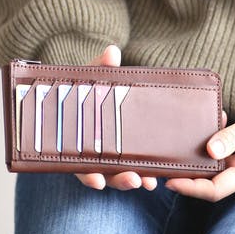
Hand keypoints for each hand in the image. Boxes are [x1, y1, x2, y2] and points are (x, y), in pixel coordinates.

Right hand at [75, 44, 159, 191]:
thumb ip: (100, 68)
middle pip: (103, 174)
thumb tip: (112, 52)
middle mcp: (91, 154)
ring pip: (119, 175)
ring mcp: (108, 157)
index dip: (88, 174)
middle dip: (119, 180)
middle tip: (134, 180)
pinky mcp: (124, 156)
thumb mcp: (92, 79)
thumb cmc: (88, 89)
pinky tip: (156, 176)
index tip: (98, 182)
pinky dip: (143, 172)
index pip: (80, 164)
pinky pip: (132, 168)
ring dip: (134, 179)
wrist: (92, 94)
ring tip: (149, 182)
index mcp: (78, 140)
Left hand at [165, 99, 234, 201]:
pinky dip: (209, 149)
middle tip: (163, 161)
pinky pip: (220, 162)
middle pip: (209, 183)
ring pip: (212, 172)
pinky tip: (206, 129)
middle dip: (186, 174)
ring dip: (196, 158)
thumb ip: (233, 136)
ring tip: (178, 143)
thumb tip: (209, 150)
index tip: (169, 180)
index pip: (214, 190)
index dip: (190, 187)